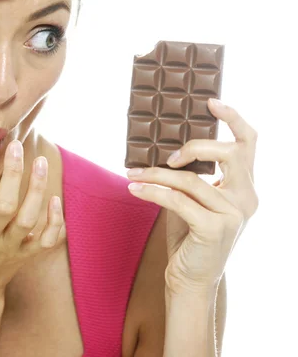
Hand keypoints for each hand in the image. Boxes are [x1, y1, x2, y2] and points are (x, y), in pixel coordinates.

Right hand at [0, 135, 65, 298]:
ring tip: (41, 162)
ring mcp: (10, 248)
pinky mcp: (26, 255)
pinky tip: (55, 199)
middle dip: (13, 172)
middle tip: (16, 145)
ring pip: (28, 219)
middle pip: (6, 203)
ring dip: (37, 189)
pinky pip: (45, 241)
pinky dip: (55, 222)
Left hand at [126, 98, 258, 294]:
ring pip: (191, 179)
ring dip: (156, 174)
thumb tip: (164, 147)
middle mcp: (247, 199)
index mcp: (245, 188)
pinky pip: (177, 200)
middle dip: (196, 146)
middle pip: (230, 152)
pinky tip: (134, 188)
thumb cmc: (189, 236)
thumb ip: (190, 176)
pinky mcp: (214, 228)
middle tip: (168, 154)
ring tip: (132, 173)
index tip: (211, 101)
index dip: (233, 118)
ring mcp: (233, 214)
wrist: (189, 279)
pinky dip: (152, 191)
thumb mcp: (193, 200)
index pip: (248, 145)